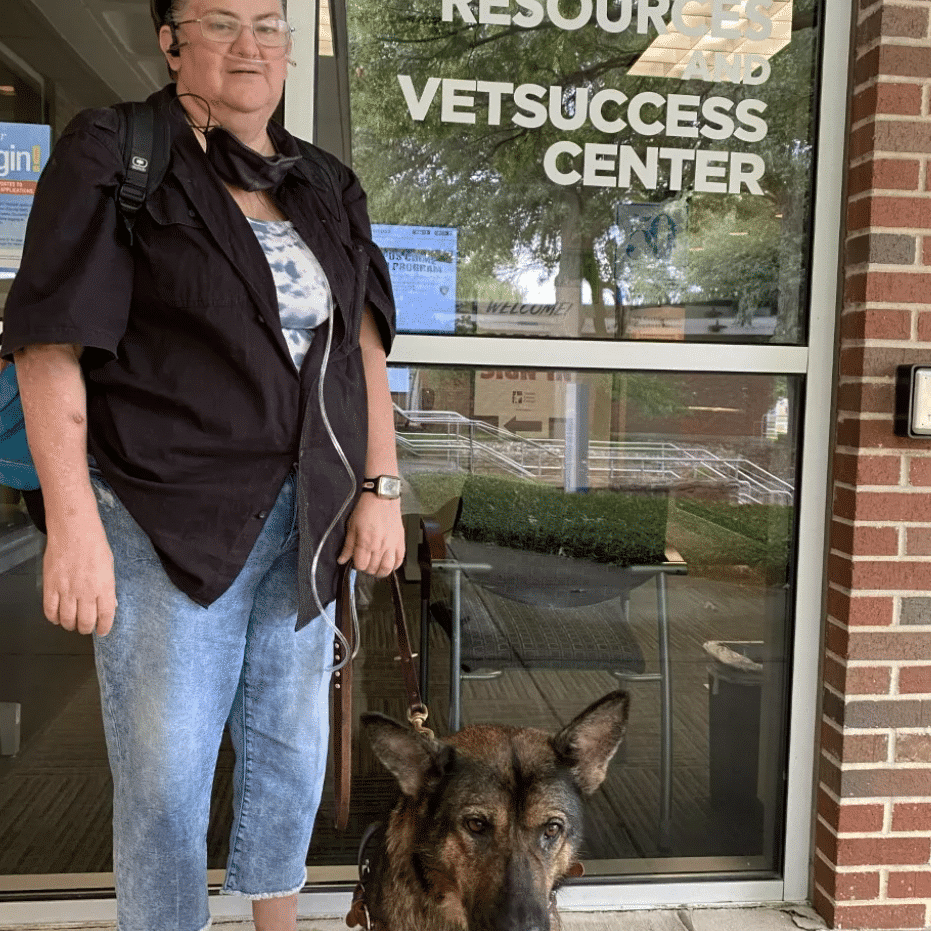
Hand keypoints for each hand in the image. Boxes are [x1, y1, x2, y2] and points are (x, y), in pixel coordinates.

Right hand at [42, 515, 116, 635]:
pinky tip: (57, 618)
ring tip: (72, 624)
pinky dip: (53, 618)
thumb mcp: (109, 566)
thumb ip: (108, 587)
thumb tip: (109, 604)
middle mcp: (86, 592)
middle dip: (86, 629)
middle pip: (85, 622)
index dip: (104, 627)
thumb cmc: (95, 545)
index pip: (106, 615)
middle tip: (86, 628)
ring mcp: (66, 590)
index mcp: (104, 587)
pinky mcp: (50, 586)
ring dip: (70, 625)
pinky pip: (50, 610)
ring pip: (67, 619)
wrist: (73, 531)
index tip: (103, 631)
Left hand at [337, 494, 404, 576]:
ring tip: (376, 569)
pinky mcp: (400, 541)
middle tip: (365, 563)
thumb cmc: (367, 508)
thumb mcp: (352, 526)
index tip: (356, 561)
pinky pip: (400, 559)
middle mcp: (379, 545)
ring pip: (387, 568)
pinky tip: (389, 564)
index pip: (360, 565)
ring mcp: (391, 544)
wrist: (382, 497)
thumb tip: (342, 559)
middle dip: (367, 569)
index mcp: (365, 542)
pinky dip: (395, 565)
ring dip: (380, 572)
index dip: (356, 566)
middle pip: (373, 568)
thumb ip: (348, 546)